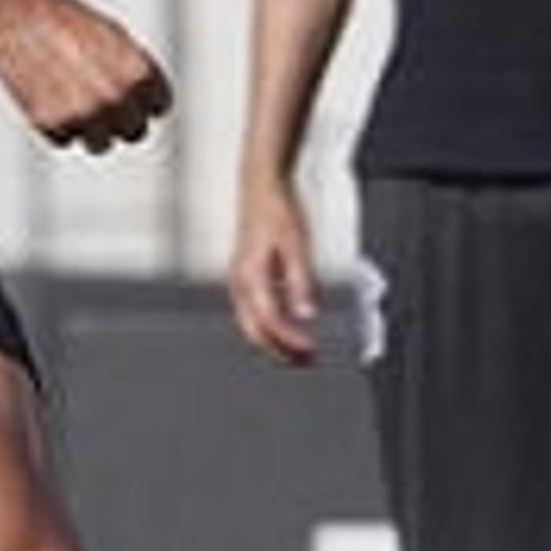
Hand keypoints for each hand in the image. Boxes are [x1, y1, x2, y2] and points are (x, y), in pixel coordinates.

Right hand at [0, 0, 171, 154]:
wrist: (19, 14)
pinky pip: (65, 140)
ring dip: (90, 129)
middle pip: (134, 131)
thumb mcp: (116, 38)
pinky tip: (49, 96)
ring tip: (73, 99)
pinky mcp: (52, 124)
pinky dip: (58, 126)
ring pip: (101, 145)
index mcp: (139, 74)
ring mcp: (85, 114)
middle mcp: (116, 98)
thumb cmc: (67, 21)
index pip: (159, 107)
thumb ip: (136, 74)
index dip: (144, 100)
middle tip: (99, 99)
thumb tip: (146, 104)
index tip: (129, 94)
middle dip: (120, 119)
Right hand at [226, 183, 324, 364]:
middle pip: (255, 332)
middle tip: (305, 362)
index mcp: (251, 276)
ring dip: (276, 341)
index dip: (290, 340)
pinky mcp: (245, 278)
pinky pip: (253, 313)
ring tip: (301, 351)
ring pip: (252, 325)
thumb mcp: (296, 244)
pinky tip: (291, 327)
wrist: (261, 187)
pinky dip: (271, 327)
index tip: (310, 350)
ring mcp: (239, 281)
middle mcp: (240, 283)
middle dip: (279, 351)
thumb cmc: (277, 210)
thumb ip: (301, 280)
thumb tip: (307, 313)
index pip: (270, 320)